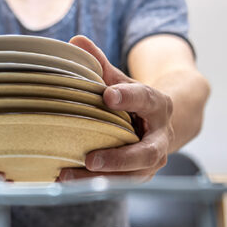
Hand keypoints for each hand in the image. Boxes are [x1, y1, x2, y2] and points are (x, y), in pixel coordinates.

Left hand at [59, 35, 173, 181]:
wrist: (159, 123)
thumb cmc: (132, 100)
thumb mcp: (120, 81)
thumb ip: (100, 65)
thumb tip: (75, 41)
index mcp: (158, 105)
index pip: (146, 99)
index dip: (129, 97)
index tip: (108, 95)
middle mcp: (160, 137)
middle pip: (145, 152)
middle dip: (119, 158)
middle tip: (90, 158)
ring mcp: (152, 161)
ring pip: (132, 176)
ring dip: (101, 179)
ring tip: (68, 175)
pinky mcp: (139, 176)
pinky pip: (119, 184)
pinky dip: (94, 185)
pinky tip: (66, 181)